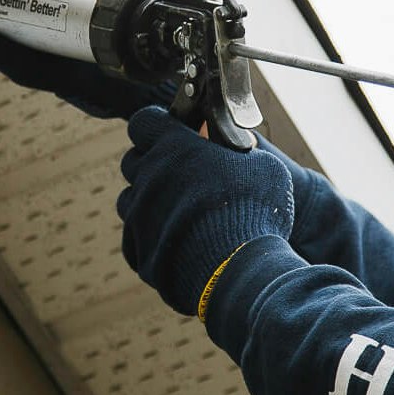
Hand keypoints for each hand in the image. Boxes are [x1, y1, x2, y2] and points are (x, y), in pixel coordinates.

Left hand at [116, 107, 293, 316]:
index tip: (172, 134)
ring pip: (130, 201)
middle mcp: (148, 179)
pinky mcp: (138, 252)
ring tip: (180, 213)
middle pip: (133, 161)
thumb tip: (239, 149)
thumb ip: (239, 152)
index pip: (144, 122)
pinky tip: (180, 243)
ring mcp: (138, 217)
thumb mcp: (263, 167)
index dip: (157, 126)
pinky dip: (153, 238)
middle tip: (180, 176)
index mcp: (174, 148)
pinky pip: (136, 238)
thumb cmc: (255, 213)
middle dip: (152, 164)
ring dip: (149, 202)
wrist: (239, 272)